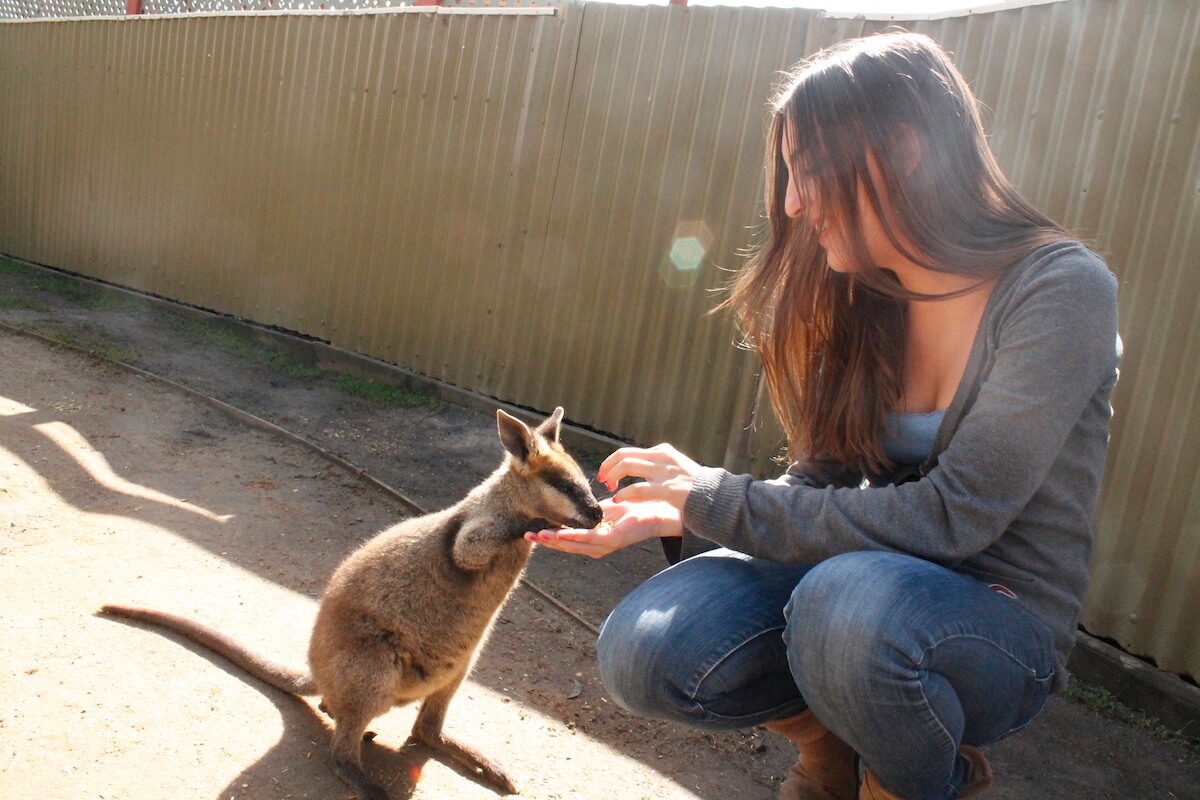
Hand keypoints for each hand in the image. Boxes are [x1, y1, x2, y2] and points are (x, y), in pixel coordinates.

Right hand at [525, 498, 681, 558]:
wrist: (659, 511)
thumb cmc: (635, 510)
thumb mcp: (607, 510)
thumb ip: (590, 513)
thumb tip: (574, 508)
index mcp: (594, 539)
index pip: (567, 539)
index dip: (549, 536)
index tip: (531, 532)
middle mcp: (598, 546)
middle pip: (566, 545)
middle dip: (546, 541)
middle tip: (527, 535)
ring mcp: (605, 545)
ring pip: (574, 544)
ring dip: (555, 541)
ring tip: (538, 536)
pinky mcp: (613, 540)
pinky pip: (588, 539)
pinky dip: (572, 537)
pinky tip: (559, 534)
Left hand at [598, 443, 701, 514]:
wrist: (717, 497)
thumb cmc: (697, 488)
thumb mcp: (677, 468)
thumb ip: (658, 467)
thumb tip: (640, 469)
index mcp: (663, 452)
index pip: (630, 452)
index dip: (613, 462)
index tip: (607, 474)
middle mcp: (662, 457)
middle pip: (624, 455)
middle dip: (608, 466)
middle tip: (602, 480)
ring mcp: (664, 472)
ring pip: (627, 466)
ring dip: (613, 476)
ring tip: (610, 489)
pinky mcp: (667, 488)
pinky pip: (638, 488)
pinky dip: (624, 493)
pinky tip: (618, 500)